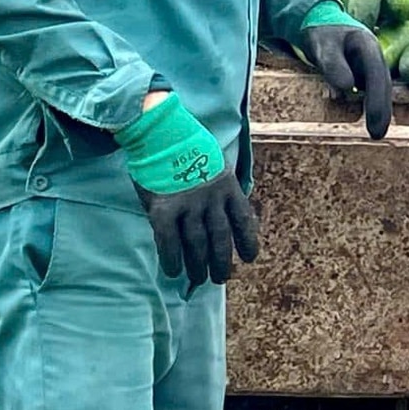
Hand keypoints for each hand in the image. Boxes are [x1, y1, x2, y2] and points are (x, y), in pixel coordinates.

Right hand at [116, 94, 260, 286]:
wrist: (158, 130)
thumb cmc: (185, 145)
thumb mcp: (214, 162)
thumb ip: (218, 187)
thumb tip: (221, 213)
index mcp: (227, 185)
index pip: (243, 219)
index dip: (248, 241)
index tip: (250, 258)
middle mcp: (211, 197)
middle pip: (220, 238)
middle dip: (221, 262)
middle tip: (221, 278)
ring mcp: (188, 204)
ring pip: (196, 245)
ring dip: (198, 266)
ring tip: (198, 279)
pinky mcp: (163, 209)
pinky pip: (169, 242)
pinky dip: (172, 259)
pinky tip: (173, 272)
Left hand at [300, 7, 392, 138]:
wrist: (319, 23)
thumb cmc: (320, 32)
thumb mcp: (323, 44)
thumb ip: (333, 63)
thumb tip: (347, 87)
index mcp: (368, 46)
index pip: (377, 75)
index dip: (377, 99)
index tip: (373, 122)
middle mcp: (373, 57)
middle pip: (384, 85)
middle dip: (382, 110)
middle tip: (377, 135)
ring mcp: (369, 65)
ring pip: (379, 90)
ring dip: (380, 111)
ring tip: (376, 134)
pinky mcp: (363, 73)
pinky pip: (370, 91)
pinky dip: (371, 106)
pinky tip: (367, 122)